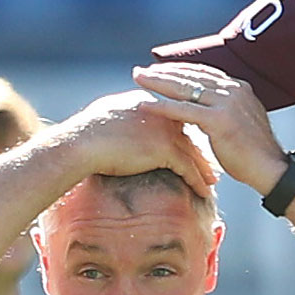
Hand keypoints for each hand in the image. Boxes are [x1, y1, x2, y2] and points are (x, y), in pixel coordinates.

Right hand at [63, 88, 220, 192]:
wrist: (81, 142)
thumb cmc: (84, 132)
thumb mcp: (103, 115)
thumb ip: (117, 116)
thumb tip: (113, 122)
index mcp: (149, 103)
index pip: (172, 118)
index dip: (182, 133)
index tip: (191, 144)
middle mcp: (162, 114)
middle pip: (188, 134)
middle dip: (201, 149)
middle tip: (212, 162)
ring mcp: (166, 130)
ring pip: (193, 152)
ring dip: (205, 168)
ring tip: (213, 180)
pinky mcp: (165, 149)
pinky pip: (188, 168)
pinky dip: (199, 181)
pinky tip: (206, 192)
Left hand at [132, 62, 289, 192]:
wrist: (271, 168)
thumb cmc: (253, 152)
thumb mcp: (240, 121)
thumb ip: (223, 110)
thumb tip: (205, 109)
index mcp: (239, 88)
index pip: (203, 73)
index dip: (179, 70)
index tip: (158, 69)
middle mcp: (234, 90)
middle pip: (192, 76)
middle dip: (164, 72)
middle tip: (140, 71)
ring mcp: (227, 103)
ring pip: (185, 88)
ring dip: (158, 82)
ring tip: (138, 79)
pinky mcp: (219, 120)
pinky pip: (184, 110)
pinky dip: (162, 106)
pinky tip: (145, 105)